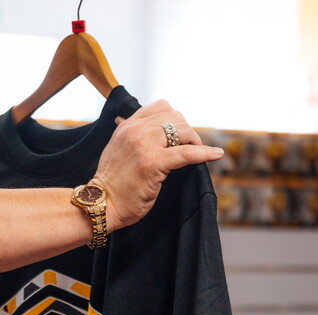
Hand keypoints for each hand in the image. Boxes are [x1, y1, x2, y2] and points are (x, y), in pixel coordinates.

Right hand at [90, 100, 223, 229]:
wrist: (101, 203)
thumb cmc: (112, 183)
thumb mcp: (118, 150)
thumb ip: (132, 137)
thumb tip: (150, 132)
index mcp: (126, 126)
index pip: (160, 107)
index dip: (175, 119)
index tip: (178, 135)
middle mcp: (135, 130)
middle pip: (175, 116)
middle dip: (186, 131)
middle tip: (189, 147)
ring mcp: (143, 145)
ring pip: (182, 130)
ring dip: (194, 141)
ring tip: (197, 153)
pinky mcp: (153, 163)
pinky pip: (187, 152)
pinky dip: (205, 152)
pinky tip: (216, 155)